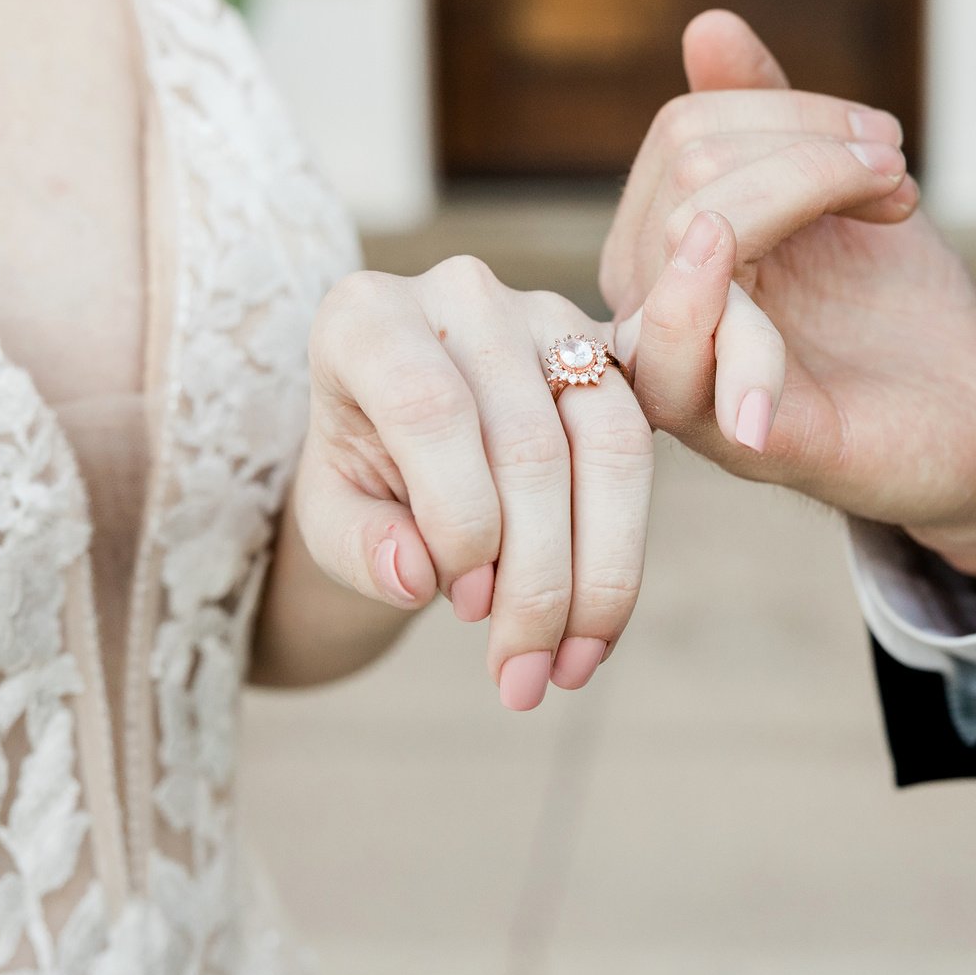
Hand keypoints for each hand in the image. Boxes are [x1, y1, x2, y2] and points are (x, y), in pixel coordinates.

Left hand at [294, 257, 652, 707]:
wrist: (396, 445)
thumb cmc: (358, 476)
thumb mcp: (329, 518)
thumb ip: (357, 546)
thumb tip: (417, 576)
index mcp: (368, 316)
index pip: (430, 408)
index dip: (459, 516)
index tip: (459, 603)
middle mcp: (462, 295)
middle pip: (528, 441)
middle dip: (534, 578)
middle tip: (518, 678)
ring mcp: (546, 315)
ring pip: (610, 443)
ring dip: (596, 576)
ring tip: (565, 671)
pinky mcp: (609, 353)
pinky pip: (646, 448)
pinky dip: (625, 555)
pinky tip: (597, 633)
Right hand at [607, 13, 975, 595]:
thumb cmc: (892, 312)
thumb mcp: (834, 194)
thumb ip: (765, 119)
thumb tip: (707, 23)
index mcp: (667, 257)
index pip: (682, 134)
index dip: (789, 111)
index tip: (879, 143)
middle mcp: (656, 317)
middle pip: (689, 174)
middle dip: (812, 148)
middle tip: (895, 175)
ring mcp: (693, 382)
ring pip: (690, 239)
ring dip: (811, 190)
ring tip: (894, 206)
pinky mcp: (746, 444)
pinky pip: (683, 372)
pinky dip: (720, 326)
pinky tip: (764, 309)